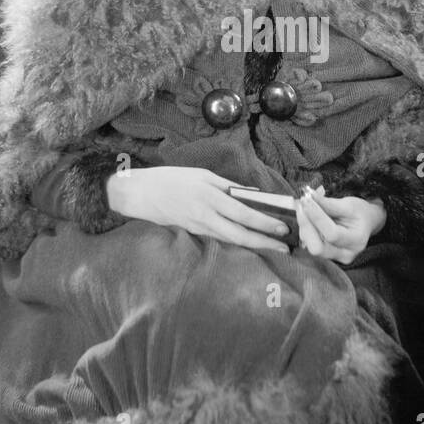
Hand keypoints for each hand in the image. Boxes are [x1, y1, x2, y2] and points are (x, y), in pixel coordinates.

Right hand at [105, 166, 290, 253]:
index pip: (243, 213)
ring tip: (273, 248)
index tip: (283, 228)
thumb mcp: (201, 174)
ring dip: (254, 245)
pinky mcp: (192, 233)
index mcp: (210, 196)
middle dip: (264, 242)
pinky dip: (236, 242)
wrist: (138, 194)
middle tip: (285, 247)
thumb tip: (251, 194)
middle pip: (240, 233)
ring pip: (231, 240)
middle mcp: (206, 215)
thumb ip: (226, 185)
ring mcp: (198, 227)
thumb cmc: (170, 179)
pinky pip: (218, 239)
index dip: (264, 223)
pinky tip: (249, 244)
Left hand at [295, 186, 385, 264]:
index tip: (307, 200)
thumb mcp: (349, 205)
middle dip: (306, 225)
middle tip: (301, 205)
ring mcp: (335, 258)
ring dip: (304, 225)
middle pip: (317, 247)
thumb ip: (328, 203)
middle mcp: (345, 254)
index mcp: (356, 241)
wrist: (366, 222)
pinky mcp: (326, 255)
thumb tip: (309, 197)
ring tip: (306, 207)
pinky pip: (310, 244)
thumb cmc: (359, 213)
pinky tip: (309, 216)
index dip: (316, 217)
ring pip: (310, 245)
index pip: (332, 234)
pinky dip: (306, 229)